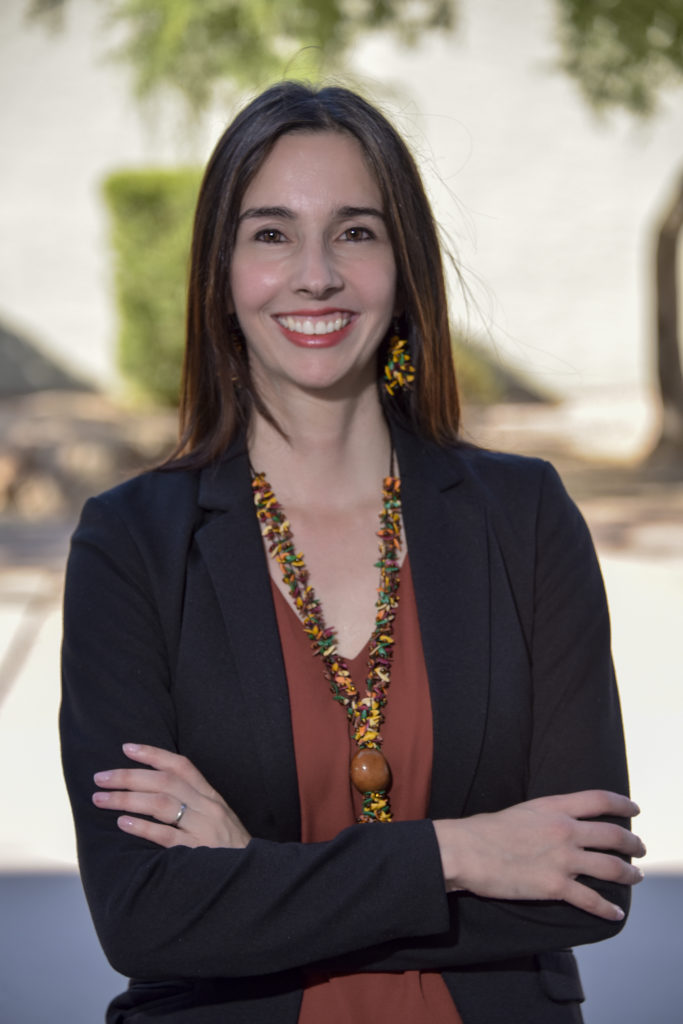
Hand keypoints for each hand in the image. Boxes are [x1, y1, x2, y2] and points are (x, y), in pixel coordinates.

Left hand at [92, 743, 250, 849]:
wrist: (254, 877)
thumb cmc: (229, 849)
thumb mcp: (217, 818)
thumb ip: (193, 804)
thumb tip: (153, 791)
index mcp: (212, 796)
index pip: (181, 765)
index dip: (153, 754)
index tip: (126, 748)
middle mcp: (208, 807)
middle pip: (165, 781)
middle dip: (129, 776)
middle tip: (100, 778)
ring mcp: (204, 828)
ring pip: (162, 804)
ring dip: (127, 799)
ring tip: (101, 799)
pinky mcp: (198, 852)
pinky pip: (167, 836)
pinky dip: (143, 828)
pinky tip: (122, 824)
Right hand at [433, 790, 645, 920]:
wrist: (465, 851)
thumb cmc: (483, 831)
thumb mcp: (520, 812)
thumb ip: (543, 817)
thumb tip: (553, 825)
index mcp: (554, 807)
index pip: (599, 800)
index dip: (622, 804)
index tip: (634, 810)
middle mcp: (565, 830)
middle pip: (613, 834)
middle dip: (632, 843)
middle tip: (640, 848)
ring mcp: (563, 859)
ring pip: (611, 867)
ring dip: (629, 873)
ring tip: (636, 877)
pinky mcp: (555, 886)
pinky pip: (591, 900)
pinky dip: (607, 909)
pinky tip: (616, 913)